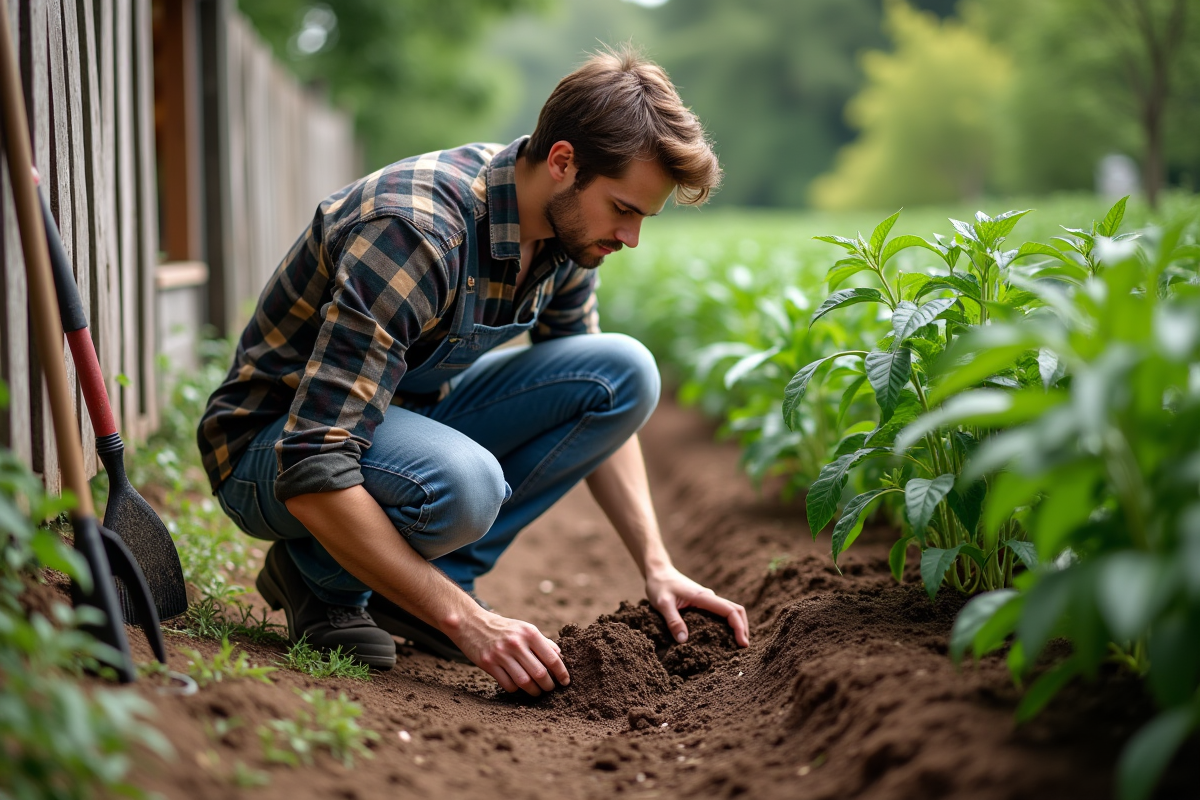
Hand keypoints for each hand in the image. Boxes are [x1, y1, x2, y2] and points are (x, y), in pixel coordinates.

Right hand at [452, 608, 569, 695]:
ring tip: (537, 692)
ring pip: (525, 682)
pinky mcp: (488, 663)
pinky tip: (518, 686)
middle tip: (550, 689)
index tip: (565, 682)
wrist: (471, 623)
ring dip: (534, 691)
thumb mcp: (523, 628)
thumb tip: (559, 656)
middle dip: (548, 685)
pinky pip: (508, 684)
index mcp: (529, 633)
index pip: (551, 657)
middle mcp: (516, 643)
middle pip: (540, 673)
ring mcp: (501, 654)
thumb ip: (542, 642)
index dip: (561, 673)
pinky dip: (516, 689)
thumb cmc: (503, 628)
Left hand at [645, 567, 749, 646]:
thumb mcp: (662, 604)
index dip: (739, 627)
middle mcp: (709, 597)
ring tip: (736, 645)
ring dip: (737, 625)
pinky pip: (720, 612)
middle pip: (736, 610)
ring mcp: (707, 599)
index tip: (742, 644)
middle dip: (743, 628)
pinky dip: (727, 623)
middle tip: (743, 648)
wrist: (658, 571)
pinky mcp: (702, 602)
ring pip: (730, 611)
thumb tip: (683, 641)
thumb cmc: (659, 586)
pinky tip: (722, 636)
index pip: (730, 611)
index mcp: (703, 597)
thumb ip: (673, 621)